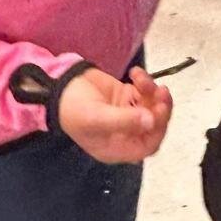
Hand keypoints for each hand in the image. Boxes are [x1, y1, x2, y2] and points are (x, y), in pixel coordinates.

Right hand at [58, 66, 172, 162]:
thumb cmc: (74, 107)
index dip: (158, 130)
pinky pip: (145, 92)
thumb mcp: (97, 117)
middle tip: (160, 92)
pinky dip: (145, 82)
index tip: (159, 111)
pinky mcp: (127, 97)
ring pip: (152, 107)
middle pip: (154, 126)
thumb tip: (151, 121)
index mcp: (117, 147)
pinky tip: (134, 72)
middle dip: (160, 109)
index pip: (147, 146)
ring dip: (152, 92)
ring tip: (141, 78)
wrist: (59, 85)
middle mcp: (125, 134)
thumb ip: (125, 120)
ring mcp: (128, 114)